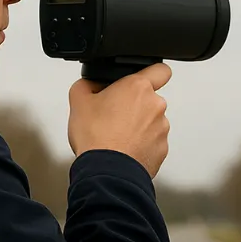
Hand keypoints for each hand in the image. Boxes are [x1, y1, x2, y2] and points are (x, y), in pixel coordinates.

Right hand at [67, 63, 172, 177]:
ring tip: (116, 136)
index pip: (160, 70)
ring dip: (138, 126)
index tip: (142, 79)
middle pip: (150, 99)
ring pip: (152, 121)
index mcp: (138, 87)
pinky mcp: (162, 149)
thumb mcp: (78, 100)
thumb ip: (87, 84)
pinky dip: (141, 144)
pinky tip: (123, 149)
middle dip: (135, 105)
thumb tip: (92, 84)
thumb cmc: (95, 137)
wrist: (106, 172)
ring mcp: (161, 129)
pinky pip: (152, 142)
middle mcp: (155, 105)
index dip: (152, 72)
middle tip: (114, 115)